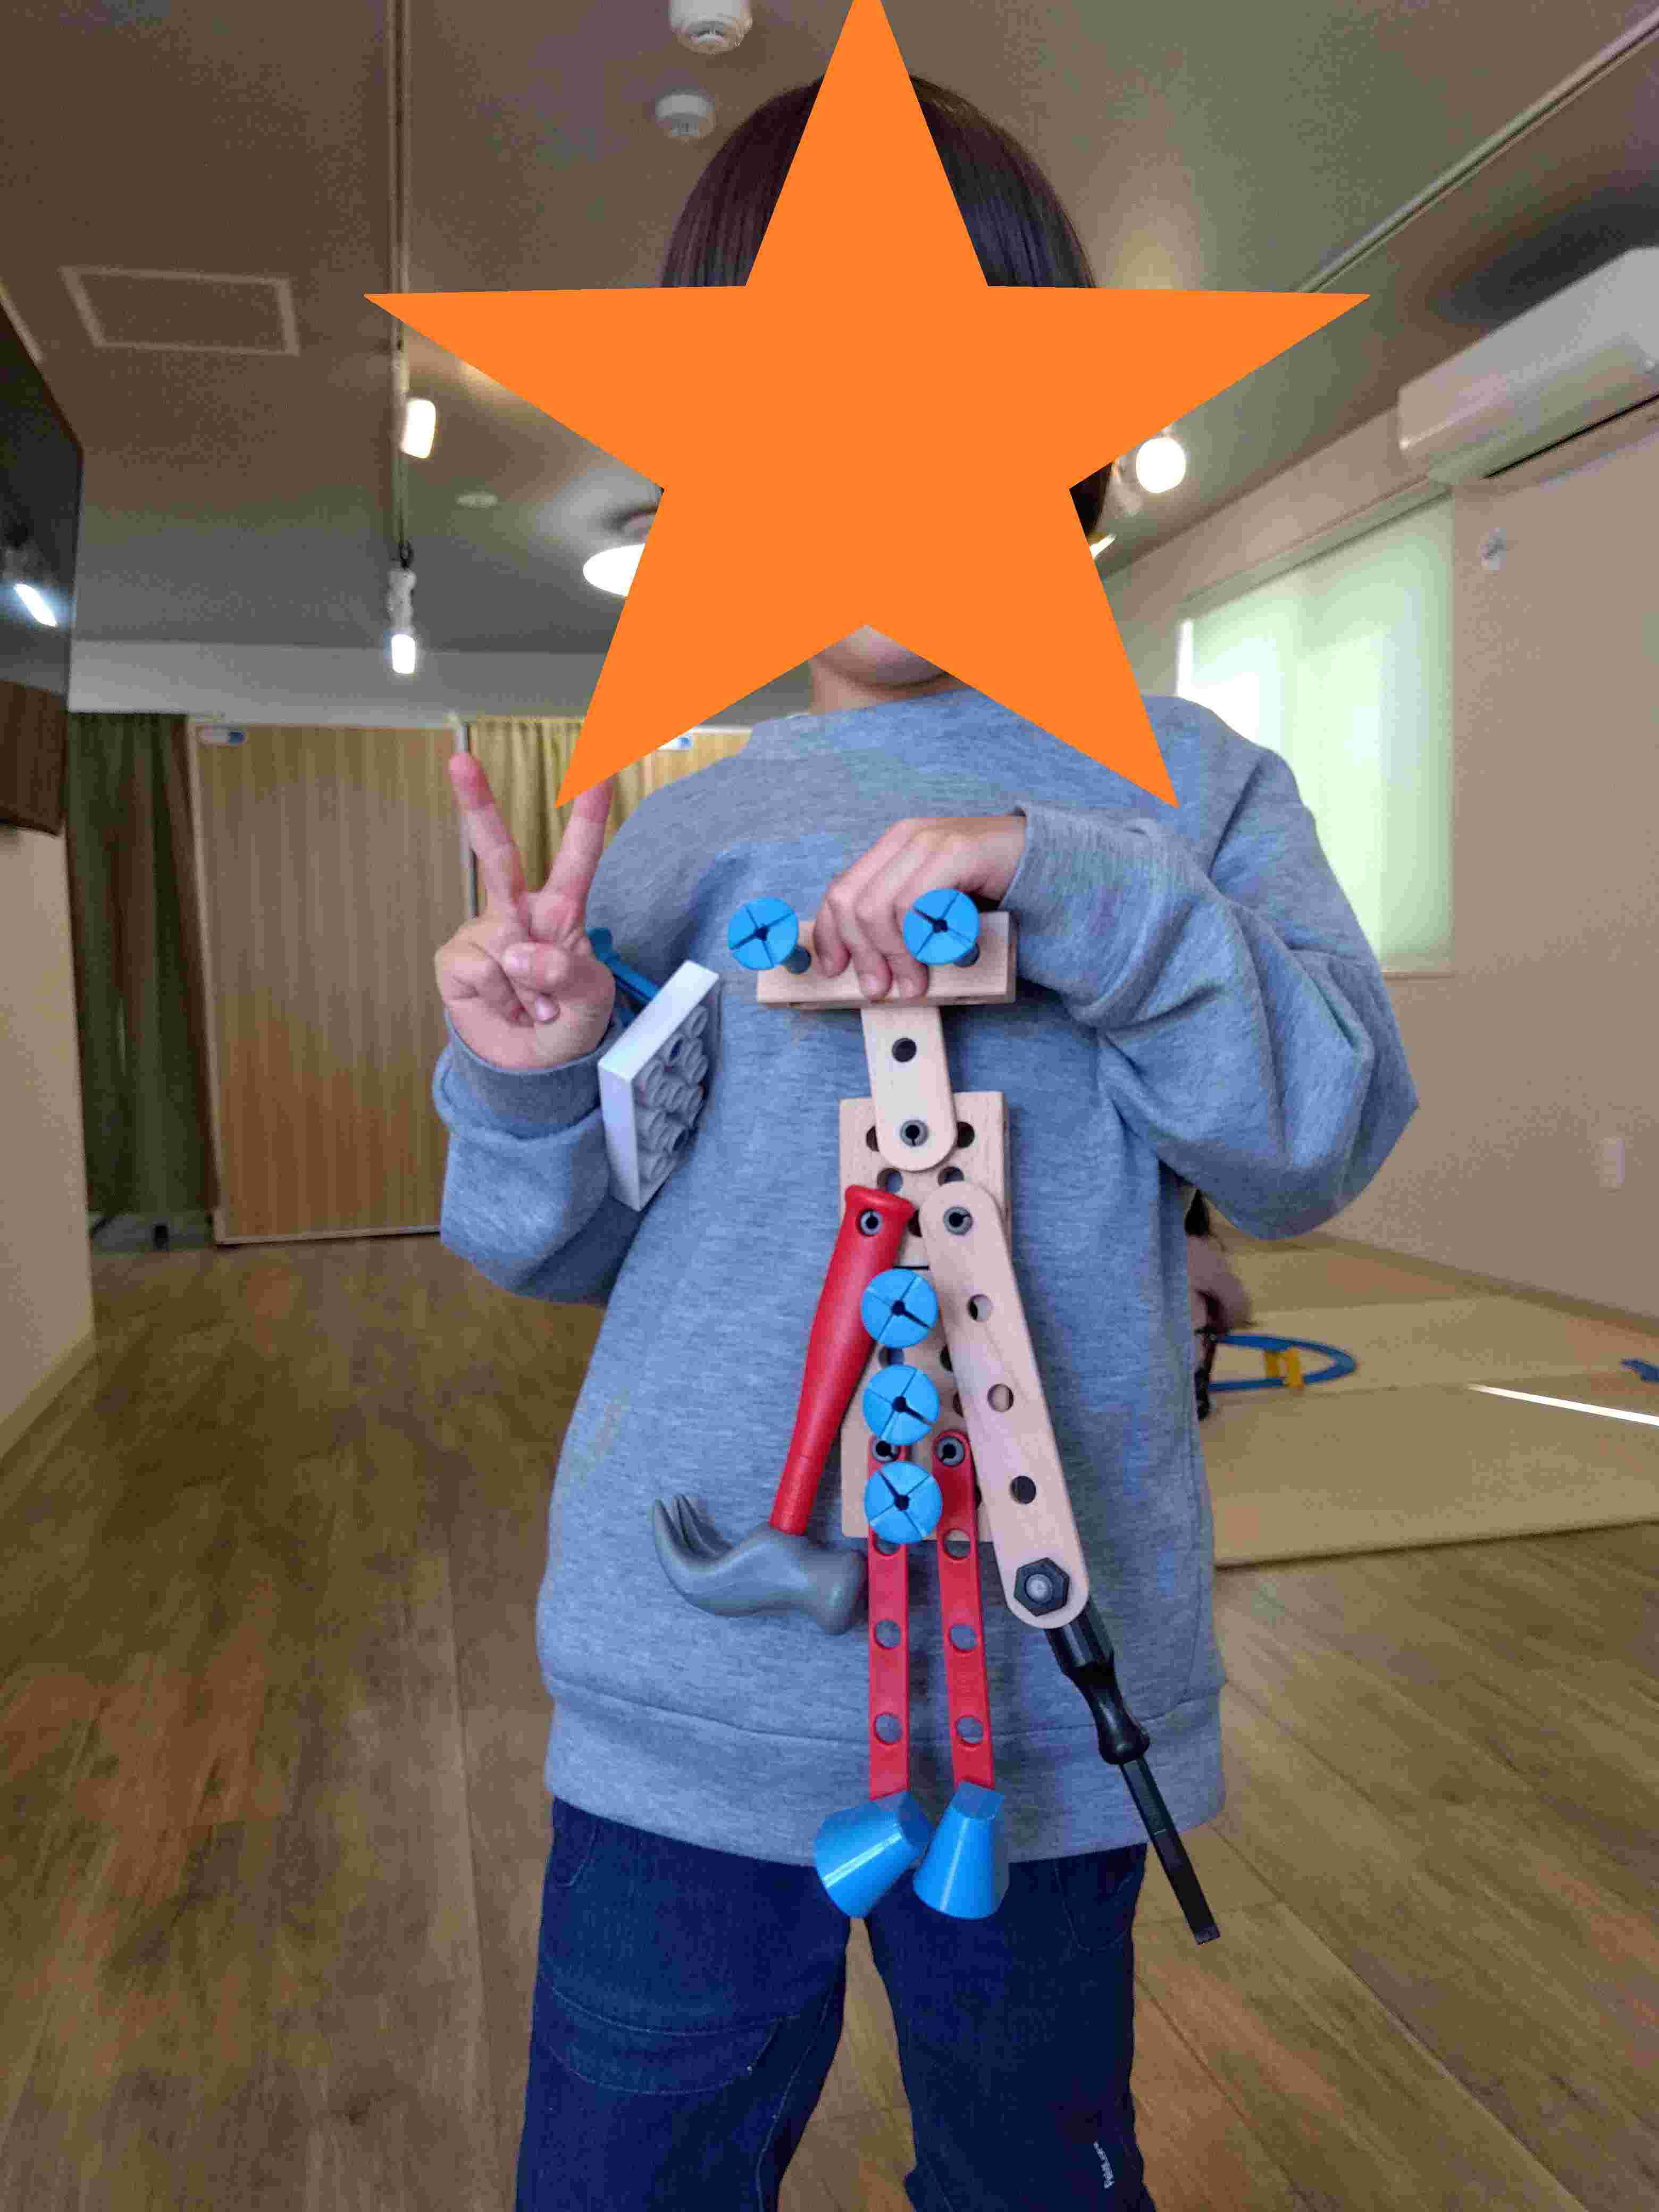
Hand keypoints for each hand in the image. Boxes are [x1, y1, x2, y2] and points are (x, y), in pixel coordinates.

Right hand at [434, 754, 617, 1070]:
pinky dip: (500, 1000)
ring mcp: (484, 934)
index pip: (578, 855)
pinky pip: (480, 972)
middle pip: (498, 855)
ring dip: (525, 990)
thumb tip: (516, 952)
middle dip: (477, 806)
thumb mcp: (590, 1000)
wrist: (535, 1068)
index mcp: (561, 912)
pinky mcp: (455, 961)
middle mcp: (518, 913)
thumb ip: (564, 973)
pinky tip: (507, 1009)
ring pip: (502, 946)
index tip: (598, 764)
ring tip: (532, 1007)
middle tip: (459, 760)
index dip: (588, 811)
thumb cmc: (571, 1023)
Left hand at [812, 814, 1026, 999]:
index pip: (839, 891)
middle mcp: (905, 838)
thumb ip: (899, 925)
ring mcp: (930, 841)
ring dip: (895, 957)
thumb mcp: (932, 909)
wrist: (1049, 866)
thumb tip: (864, 968)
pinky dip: (919, 940)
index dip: (829, 936)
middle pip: (852, 902)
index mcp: (892, 848)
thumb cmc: (989, 894)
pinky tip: (936, 956)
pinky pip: (916, 904)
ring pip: (879, 908)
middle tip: (880, 988)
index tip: (835, 971)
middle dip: (863, 954)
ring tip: (914, 983)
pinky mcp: (956, 851)